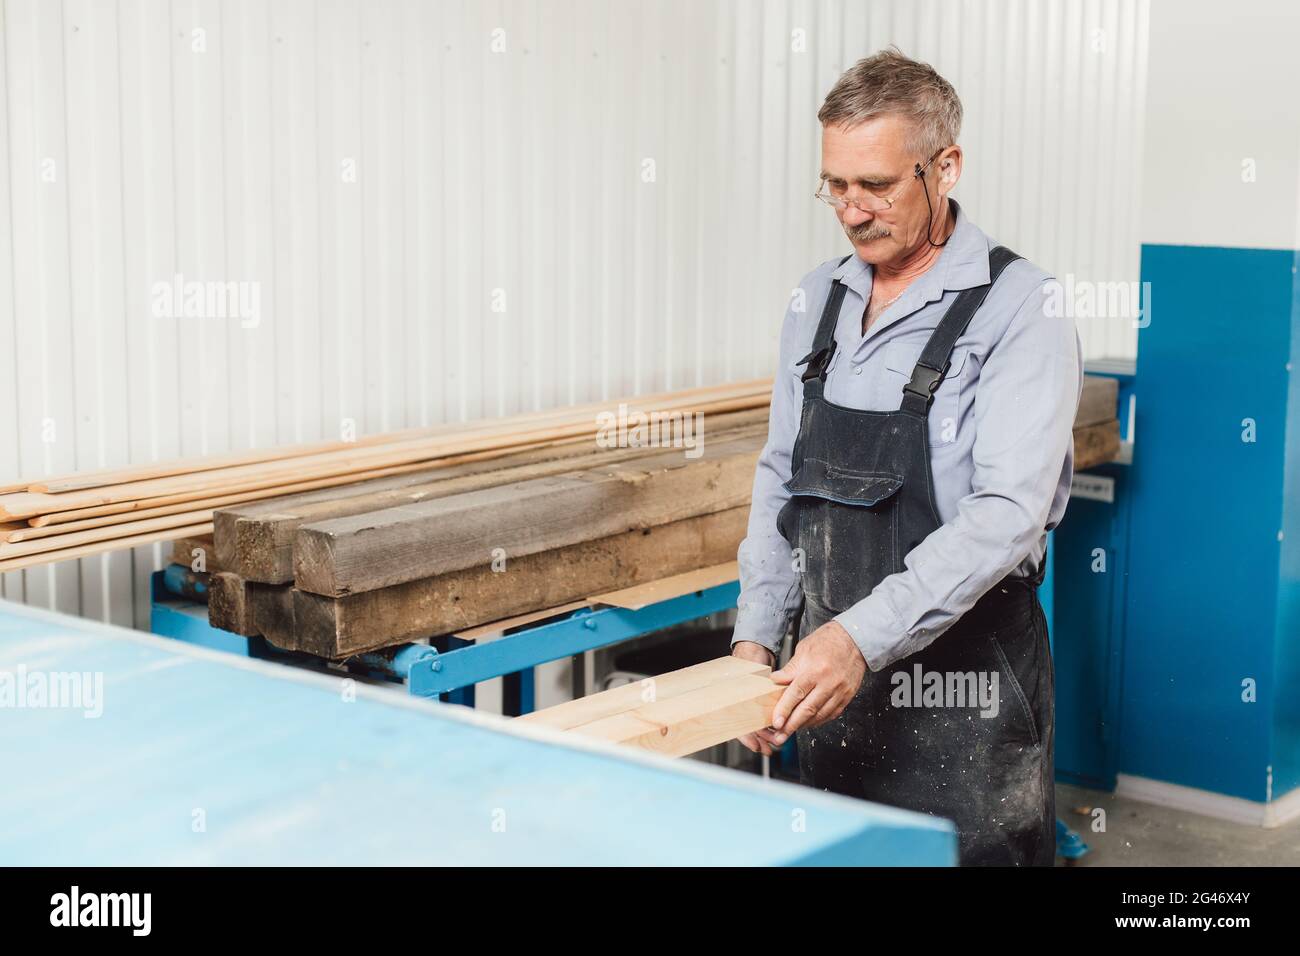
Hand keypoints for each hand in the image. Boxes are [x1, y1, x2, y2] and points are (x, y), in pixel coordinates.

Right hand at [731, 641, 776, 754]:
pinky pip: (762, 715)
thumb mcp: (748, 674)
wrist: (755, 648)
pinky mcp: (759, 700)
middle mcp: (740, 703)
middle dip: (759, 739)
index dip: (747, 737)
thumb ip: (751, 690)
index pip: (738, 723)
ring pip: (756, 724)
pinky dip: (769, 724)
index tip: (756, 746)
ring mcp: (749, 702)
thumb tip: (754, 706)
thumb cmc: (747, 658)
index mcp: (731, 700)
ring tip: (775, 743)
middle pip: (748, 727)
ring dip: (765, 735)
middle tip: (768, 748)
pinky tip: (776, 731)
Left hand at [761, 620, 865, 747]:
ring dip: (804, 725)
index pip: (796, 694)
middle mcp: (828, 683)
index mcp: (815, 670)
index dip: (785, 710)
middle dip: (792, 725)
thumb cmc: (828, 641)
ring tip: (791, 731)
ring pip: (820, 715)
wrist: (854, 639)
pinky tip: (809, 723)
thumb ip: (790, 669)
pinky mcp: (847, 696)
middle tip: (780, 736)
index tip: (776, 722)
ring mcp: (840, 691)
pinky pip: (831, 714)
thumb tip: (774, 681)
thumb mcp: (803, 650)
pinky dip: (819, 721)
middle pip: (808, 709)